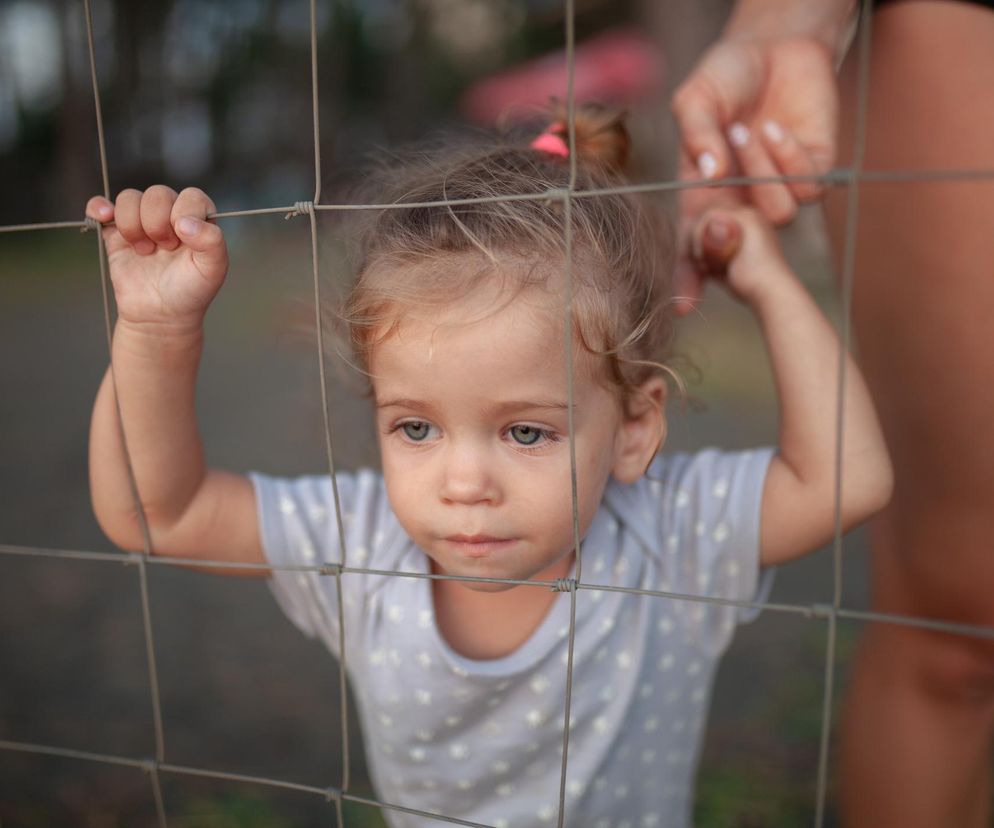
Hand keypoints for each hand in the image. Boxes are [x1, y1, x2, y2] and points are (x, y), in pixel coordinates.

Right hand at [86, 186, 227, 332]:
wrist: (160, 315)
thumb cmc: (191, 291)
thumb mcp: (213, 269)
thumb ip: (212, 241)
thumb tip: (184, 222)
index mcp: (197, 219)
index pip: (191, 196)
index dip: (183, 216)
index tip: (182, 242)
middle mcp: (170, 215)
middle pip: (157, 194)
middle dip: (158, 223)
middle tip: (164, 249)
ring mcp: (142, 222)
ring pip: (130, 198)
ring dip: (133, 225)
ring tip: (144, 251)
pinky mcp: (116, 233)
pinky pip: (101, 206)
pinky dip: (98, 207)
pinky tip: (104, 217)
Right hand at [671, 35, 836, 311]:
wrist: (775, 44)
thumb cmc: (725, 74)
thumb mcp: (694, 99)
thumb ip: (695, 135)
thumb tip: (709, 172)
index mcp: (703, 193)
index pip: (693, 244)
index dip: (688, 276)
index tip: (684, 305)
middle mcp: (740, 200)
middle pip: (737, 249)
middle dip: (730, 242)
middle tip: (724, 220)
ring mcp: (776, 190)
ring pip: (775, 215)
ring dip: (758, 171)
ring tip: (744, 131)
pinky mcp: (813, 173)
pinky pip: (806, 188)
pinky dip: (788, 157)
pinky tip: (776, 128)